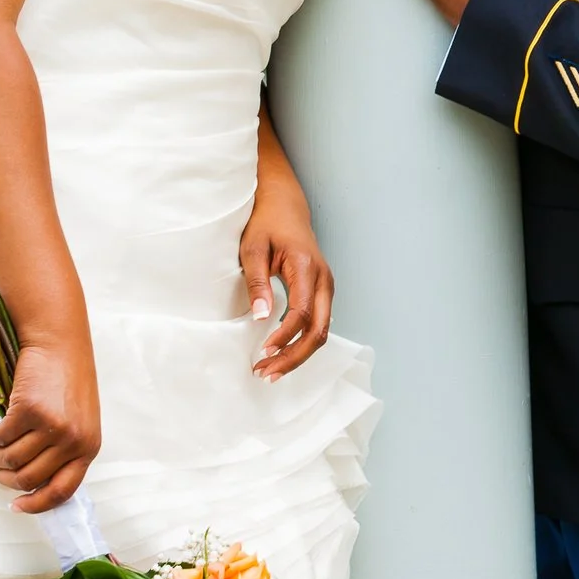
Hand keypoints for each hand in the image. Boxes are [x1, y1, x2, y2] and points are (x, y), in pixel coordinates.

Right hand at [0, 335, 102, 512]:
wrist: (59, 344)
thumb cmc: (67, 381)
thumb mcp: (79, 421)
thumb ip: (64, 450)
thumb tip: (32, 482)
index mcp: (88, 448)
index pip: (63, 491)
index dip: (37, 504)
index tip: (18, 506)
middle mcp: (73, 441)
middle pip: (29, 479)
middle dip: (6, 477)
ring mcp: (52, 426)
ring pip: (12, 460)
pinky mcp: (29, 410)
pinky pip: (1, 437)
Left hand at [239, 173, 334, 380]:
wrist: (284, 205)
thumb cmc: (266, 224)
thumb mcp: (252, 248)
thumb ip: (257, 283)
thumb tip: (260, 318)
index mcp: (306, 267)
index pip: (302, 313)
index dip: (284, 337)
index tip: (263, 352)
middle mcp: (324, 279)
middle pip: (319, 330)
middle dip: (294, 357)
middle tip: (266, 373)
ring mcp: (326, 286)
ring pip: (322, 331)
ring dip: (298, 354)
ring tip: (270, 369)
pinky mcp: (322, 291)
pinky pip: (318, 324)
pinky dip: (301, 342)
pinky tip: (281, 353)